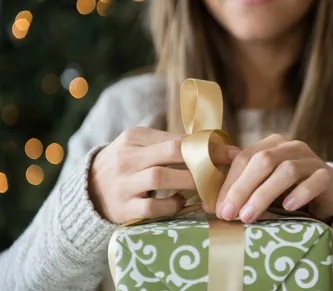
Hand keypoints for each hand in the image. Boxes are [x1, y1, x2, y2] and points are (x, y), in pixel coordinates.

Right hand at [89, 127, 240, 223]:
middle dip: (204, 160)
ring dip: (190, 182)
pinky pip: (152, 206)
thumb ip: (167, 143)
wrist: (87, 190)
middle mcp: (127, 157)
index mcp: (134, 137)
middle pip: (171, 152)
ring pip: (162, 177)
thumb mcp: (139, 145)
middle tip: (226, 170)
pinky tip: (181, 202)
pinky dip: (171, 205)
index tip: (232, 152)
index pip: (177, 138)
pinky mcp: (122, 208)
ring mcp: (123, 183)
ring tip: (206, 187)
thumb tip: (209, 142)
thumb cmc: (125, 164)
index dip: (208, 145)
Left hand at [213, 134, 332, 223]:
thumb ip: (241, 189)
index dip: (229, 182)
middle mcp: (290, 146)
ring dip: (264, 194)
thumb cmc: (289, 189)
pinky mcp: (327, 175)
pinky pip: (314, 181)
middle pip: (263, 161)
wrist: (328, 192)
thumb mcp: (263, 185)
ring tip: (249, 217)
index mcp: (270, 145)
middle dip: (242, 188)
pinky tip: (288, 208)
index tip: (216, 208)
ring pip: (286, 170)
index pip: (244, 158)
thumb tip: (208, 206)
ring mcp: (311, 159)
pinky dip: (300, 193)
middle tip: (228, 214)